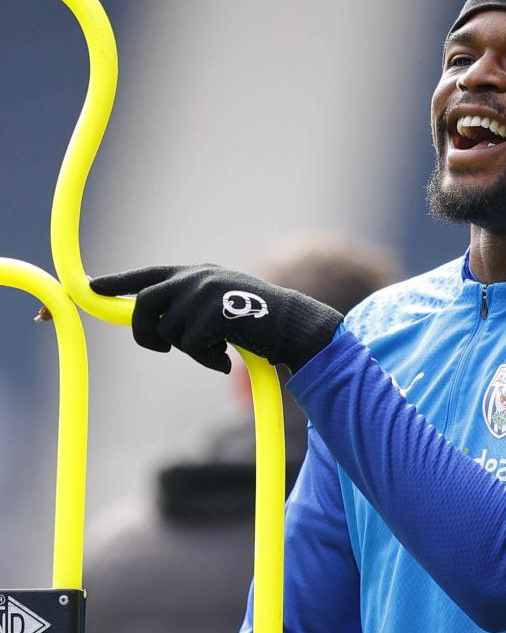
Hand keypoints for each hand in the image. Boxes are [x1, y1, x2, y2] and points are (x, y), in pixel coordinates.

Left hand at [90, 264, 342, 373]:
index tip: (87, 289)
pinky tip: (228, 354)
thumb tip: (149, 326)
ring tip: (218, 348)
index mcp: (194, 272)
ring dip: (189, 351)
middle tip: (164, 348)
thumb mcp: (217, 304)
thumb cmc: (256, 321)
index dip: (113, 284)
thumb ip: (186, 307)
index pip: (144, 276)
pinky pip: (189, 346)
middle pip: (143, 307)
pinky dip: (207, 359)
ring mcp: (204, 292)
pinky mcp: (213, 311)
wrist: (292, 323)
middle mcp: (195, 276)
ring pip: (167, 333)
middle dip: (146, 335)